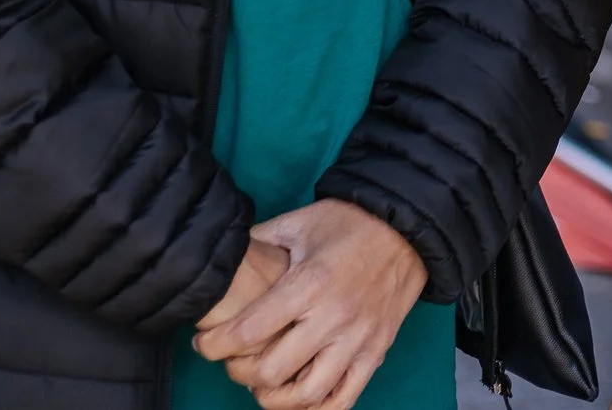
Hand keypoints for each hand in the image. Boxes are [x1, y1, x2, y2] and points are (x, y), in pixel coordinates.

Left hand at [191, 199, 427, 409]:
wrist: (408, 229)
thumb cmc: (351, 223)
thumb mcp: (301, 221)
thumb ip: (261, 239)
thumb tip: (226, 251)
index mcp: (309, 284)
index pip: (248, 332)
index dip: (214, 346)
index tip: (203, 343)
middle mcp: (333, 318)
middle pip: (271, 372)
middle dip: (239, 372)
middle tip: (233, 361)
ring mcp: (358, 340)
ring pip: (306, 395)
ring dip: (274, 398)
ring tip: (264, 384)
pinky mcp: (376, 353)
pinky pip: (344, 399)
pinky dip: (316, 408)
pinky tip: (299, 398)